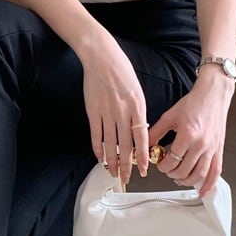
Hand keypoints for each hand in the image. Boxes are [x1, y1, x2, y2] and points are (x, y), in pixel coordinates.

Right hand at [79, 32, 149, 183]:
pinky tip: (100, 158)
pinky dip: (98, 149)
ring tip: (112, 172)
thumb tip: (139, 132)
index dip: (142, 156)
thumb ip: (138, 111)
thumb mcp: (137, 90)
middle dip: (126, 165)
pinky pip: (96, 135)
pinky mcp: (92, 111)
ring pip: (110, 144)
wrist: (102, 57)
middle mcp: (123, 112)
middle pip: (125, 145)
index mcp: (137, 106)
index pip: (142, 138)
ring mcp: (106, 113)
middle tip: (126, 177)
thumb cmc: (121, 71)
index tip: (143, 169)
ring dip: (111, 161)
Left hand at [147, 66, 233, 196]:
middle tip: (167, 170)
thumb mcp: (169, 116)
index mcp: (187, 134)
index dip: (162, 166)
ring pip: (199, 174)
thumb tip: (145, 146)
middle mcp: (201, 143)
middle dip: (172, 174)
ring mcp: (212, 148)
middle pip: (184, 170)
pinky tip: (202, 191)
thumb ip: (156, 132)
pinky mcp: (219, 150)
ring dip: (187, 181)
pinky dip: (209, 185)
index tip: (160, 163)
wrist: (213, 95)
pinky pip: (216, 172)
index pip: (172, 160)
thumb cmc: (193, 103)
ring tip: (179, 179)